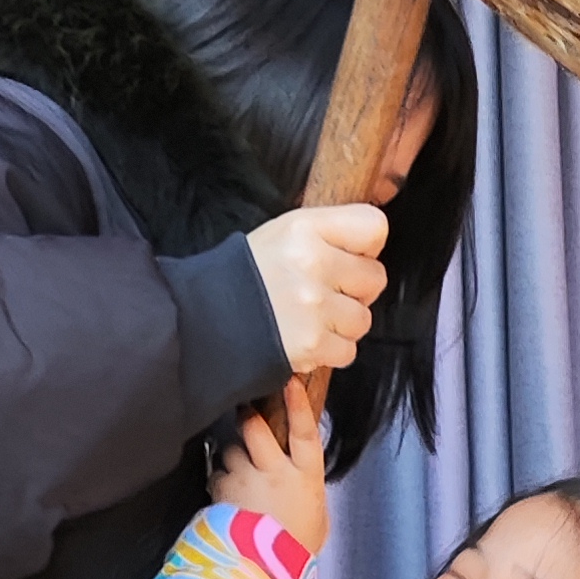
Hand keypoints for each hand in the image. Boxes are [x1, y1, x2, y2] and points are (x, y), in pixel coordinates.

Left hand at [210, 381, 329, 555]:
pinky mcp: (222, 496)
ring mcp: (246, 482)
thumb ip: (305, 491)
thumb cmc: (297, 550)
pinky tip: (224, 500)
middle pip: (256, 430)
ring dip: (230, 460)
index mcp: (306, 477)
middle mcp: (275, 473)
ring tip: (237, 480)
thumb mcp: (316, 518)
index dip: (298, 404)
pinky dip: (218, 483)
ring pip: (231, 453)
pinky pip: (215, 478)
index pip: (304, 431)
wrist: (265, 575)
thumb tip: (300, 477)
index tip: (289, 381)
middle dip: (247, 417)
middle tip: (244, 414)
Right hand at [247, 203, 388, 375]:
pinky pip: (348, 350)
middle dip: (355, 290)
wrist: (204, 320)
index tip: (350, 257)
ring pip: (362, 319)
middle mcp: (313, 263)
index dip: (367, 247)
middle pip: (375, 278)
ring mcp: (314, 305)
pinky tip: (307, 339)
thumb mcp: (282, 234)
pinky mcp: (312, 343)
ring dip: (342, 324)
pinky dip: (330, 351)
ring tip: (312, 318)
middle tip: (325, 292)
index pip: (374, 227)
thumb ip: (327, 234)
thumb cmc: (246, 277)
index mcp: (305, 228)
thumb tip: (368, 247)